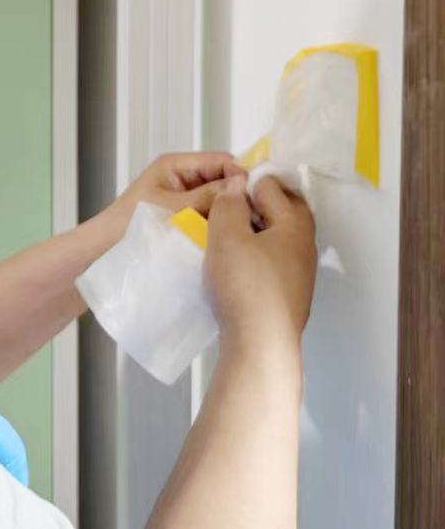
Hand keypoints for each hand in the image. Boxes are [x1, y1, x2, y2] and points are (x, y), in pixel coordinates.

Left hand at [87, 152, 242, 265]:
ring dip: (228, 212)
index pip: (221, 160)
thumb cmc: (129, 224)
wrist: (103, 250)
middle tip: (257, 215)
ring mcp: (184, 199)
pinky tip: (228, 236)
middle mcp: (183, 178)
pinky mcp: (184, 219)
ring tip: (245, 227)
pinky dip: (217, 224)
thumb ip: (207, 195)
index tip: (258, 195)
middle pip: (222, 180)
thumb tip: (242, 184)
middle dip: (237, 195)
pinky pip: (208, 216)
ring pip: (217, 200)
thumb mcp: (173, 207)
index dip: (241, 174)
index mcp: (177, 165)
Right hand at [205, 174, 317, 353]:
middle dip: (256, 206)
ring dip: (254, 233)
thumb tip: (237, 185)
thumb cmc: (245, 286)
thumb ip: (229, 204)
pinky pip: (273, 263)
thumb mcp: (227, 236)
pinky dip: (256, 256)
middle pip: (282, 213)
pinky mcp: (288, 296)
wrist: (260, 345)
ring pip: (277, 240)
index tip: (223, 191)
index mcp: (295, 226)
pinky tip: (235, 267)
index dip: (247, 183)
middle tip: (226, 209)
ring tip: (226, 237)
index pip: (274, 187)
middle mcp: (305, 248)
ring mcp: (299, 275)